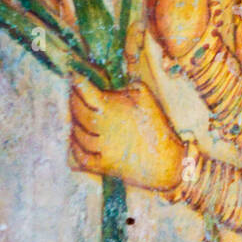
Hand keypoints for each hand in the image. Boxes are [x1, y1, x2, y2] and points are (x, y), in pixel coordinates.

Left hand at [68, 77, 184, 192]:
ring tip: (75, 117)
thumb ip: (126, 88)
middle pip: (78, 112)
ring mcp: (100, 147)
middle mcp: (102, 127)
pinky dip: (74, 148)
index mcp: (112, 107)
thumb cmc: (157, 127)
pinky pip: (79, 156)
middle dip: (73, 101)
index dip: (77, 82)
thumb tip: (109, 89)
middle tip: (74, 95)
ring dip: (74, 124)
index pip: (86, 91)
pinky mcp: (102, 165)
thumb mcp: (146, 97)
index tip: (73, 76)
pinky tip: (76, 141)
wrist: (167, 161)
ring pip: (77, 134)